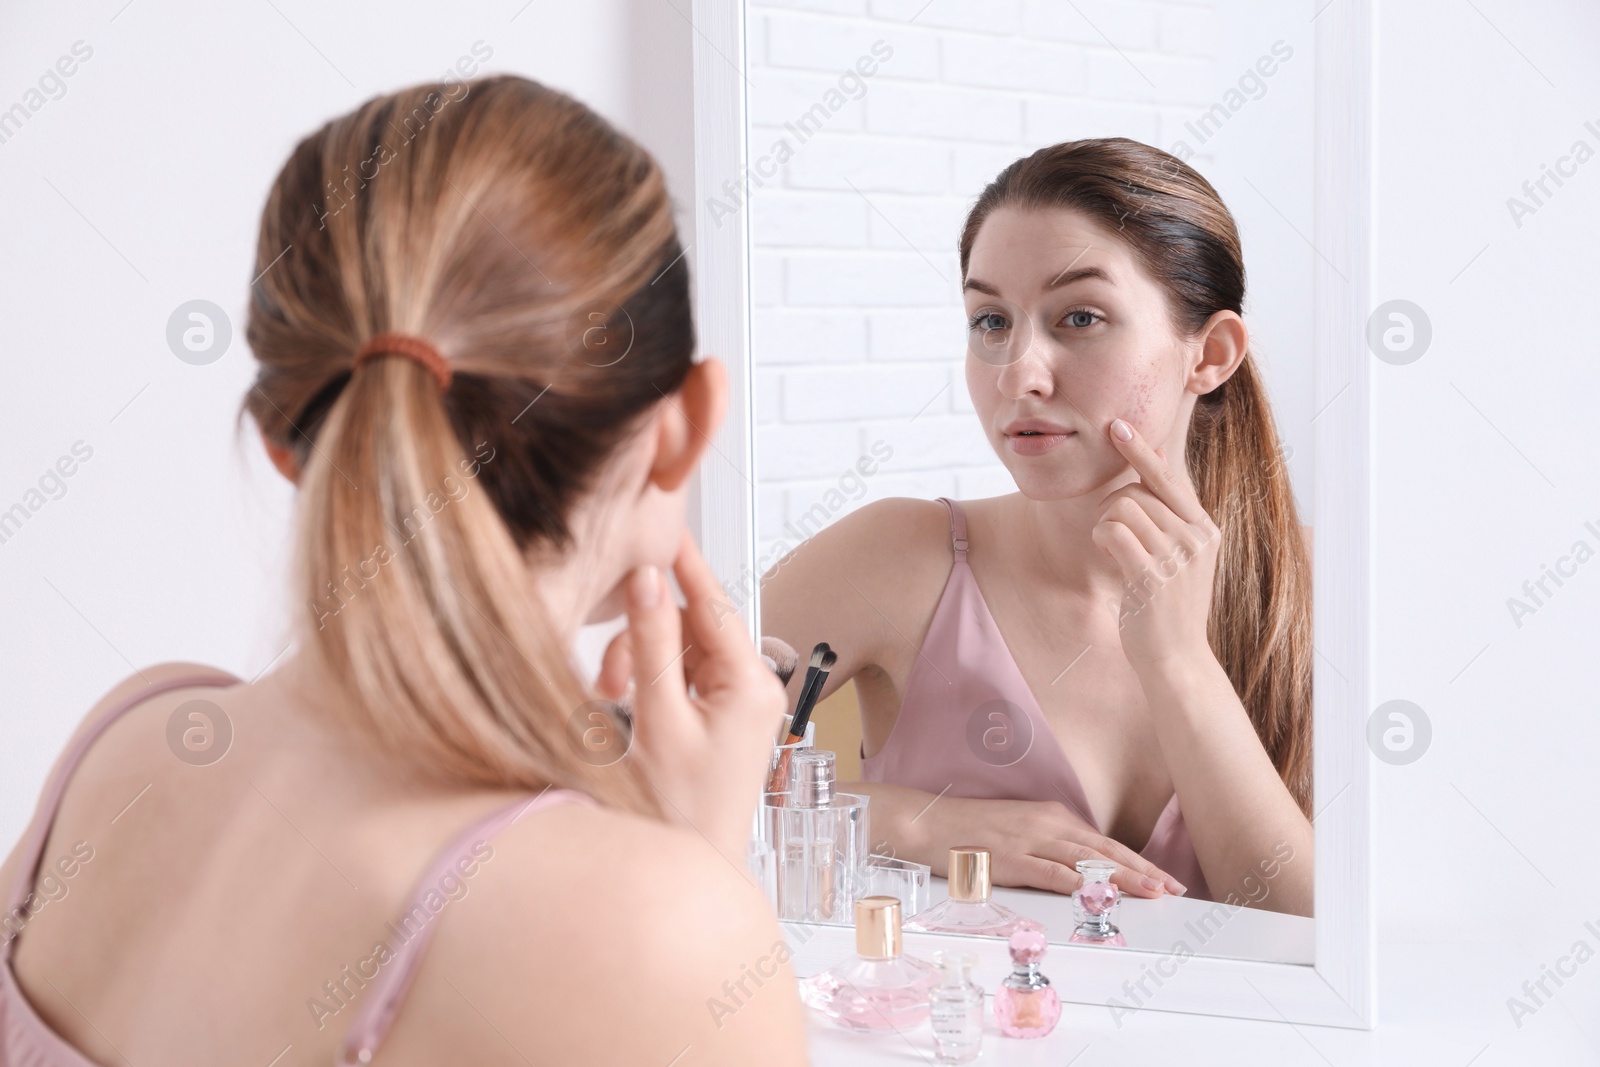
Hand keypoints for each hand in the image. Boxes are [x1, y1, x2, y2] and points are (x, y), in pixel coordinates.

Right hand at [596, 530, 787, 860]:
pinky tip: (622, 705)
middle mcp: (754, 688)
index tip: (660, 525)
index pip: (713, 601)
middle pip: (692, 623)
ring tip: (611, 701)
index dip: (682, 562)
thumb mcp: (658, 723)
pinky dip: (649, 680)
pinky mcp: (719, 719)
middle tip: (607, 677)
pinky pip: (680, 675)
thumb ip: (651, 646)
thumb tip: (647, 579)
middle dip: (644, 634)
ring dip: (641, 660)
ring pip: (680, 647)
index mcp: (752, 685)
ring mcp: (738, 704)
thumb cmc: (677, 816)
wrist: (691, 874)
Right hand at [925, 793, 1186, 898]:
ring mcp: (1026, 839)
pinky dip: (1075, 881)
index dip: (1137, 861)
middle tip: (1173, 890)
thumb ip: (1049, 845)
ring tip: (1151, 893)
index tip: (1164, 879)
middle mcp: (1045, 823)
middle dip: (1142, 870)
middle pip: (1104, 850)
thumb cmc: (969, 830)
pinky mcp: (1007, 857)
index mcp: (1050, 815)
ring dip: (1121, 878)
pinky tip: (1095, 892)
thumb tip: (1080, 871)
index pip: (1104, 843)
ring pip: (1085, 861)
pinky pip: (1047, 871)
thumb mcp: (1018, 829)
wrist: (926, 822)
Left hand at [1091, 417, 1221, 674]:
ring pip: (1122, 507)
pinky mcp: (1152, 576)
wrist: (1178, 661)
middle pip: (1138, 492)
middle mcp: (1196, 538)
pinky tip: (1107, 556)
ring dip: (1104, 523)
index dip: (1141, 452)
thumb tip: (1143, 479)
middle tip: (1112, 536)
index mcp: (1205, 530)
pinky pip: (1112, 531)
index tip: (1118, 427)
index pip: (1170, 479)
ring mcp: (1176, 557)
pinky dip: (1100, 538)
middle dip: (1112, 507)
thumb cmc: (1170, 610)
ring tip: (1111, 549)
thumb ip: (1168, 524)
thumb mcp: (1180, 562)